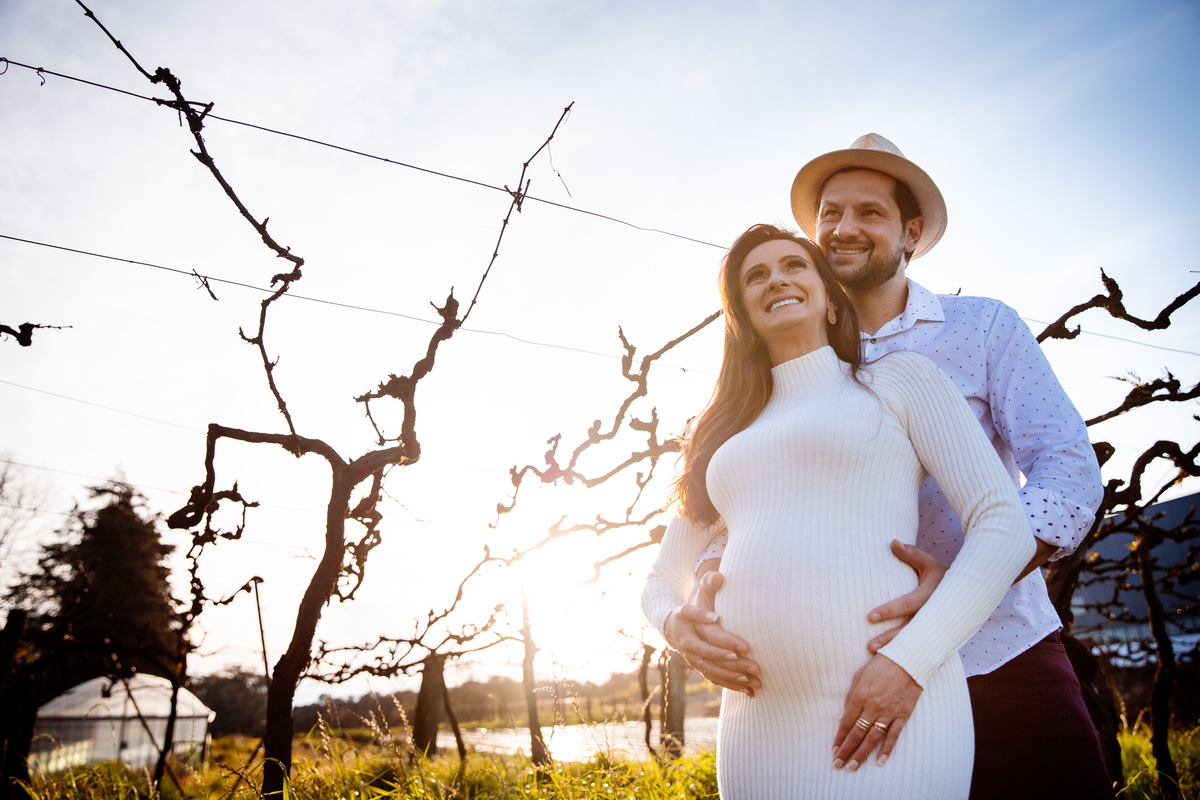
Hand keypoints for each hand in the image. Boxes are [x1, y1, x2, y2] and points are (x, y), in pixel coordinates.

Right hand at [663, 569, 761, 694]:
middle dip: (735, 665)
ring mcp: (693, 660)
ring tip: (754, 681)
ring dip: (734, 678)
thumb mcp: (696, 593)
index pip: (708, 638)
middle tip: (756, 667)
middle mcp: (689, 648)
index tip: (744, 647)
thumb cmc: (691, 607)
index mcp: (688, 629)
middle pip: (712, 659)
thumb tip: (719, 576)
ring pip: (713, 672)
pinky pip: (715, 679)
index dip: (725, 643)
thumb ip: (708, 584)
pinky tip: (748, 689)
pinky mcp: (700, 667)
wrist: (672, 625)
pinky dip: (731, 685)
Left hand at [832, 654, 921, 769]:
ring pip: (872, 738)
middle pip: (856, 734)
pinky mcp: (903, 715)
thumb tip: (840, 716)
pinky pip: (893, 736)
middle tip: (837, 764)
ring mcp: (888, 713)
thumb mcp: (859, 675)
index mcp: (860, 696)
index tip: (833, 749)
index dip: (839, 738)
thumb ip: (850, 696)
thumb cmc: (882, 664)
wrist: (909, 659)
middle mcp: (873, 707)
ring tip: (852, 767)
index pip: (846, 722)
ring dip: (861, 754)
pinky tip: (880, 762)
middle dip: (846, 751)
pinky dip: (887, 750)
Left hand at [865, 540, 946, 654]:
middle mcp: (934, 616)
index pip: (907, 605)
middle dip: (890, 640)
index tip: (869, 617)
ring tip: (876, 657)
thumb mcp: (929, 563)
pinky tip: (893, 665)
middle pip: (909, 631)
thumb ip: (912, 554)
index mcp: (931, 597)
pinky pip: (921, 651)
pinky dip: (908, 658)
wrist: (969, 595)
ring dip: (896, 651)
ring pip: (914, 644)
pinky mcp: (939, 640)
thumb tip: (893, 542)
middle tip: (870, 647)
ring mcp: (937, 630)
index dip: (888, 611)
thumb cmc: (942, 576)